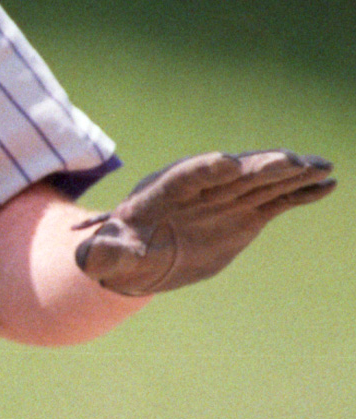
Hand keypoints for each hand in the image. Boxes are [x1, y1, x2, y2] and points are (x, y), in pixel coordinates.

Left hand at [73, 150, 335, 295]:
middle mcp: (198, 189)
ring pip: (260, 182)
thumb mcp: (105, 257)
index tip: (227, 163)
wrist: (141, 258)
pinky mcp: (246, 213)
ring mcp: (225, 198)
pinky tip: (328, 184)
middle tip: (289, 160)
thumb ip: (102, 255)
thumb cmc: (117, 254)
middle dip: (259, 166)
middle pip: (232, 173)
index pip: (184, 177)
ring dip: (290, 173)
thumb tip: (89, 258)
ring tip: (321, 166)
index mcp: (161, 194)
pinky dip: (300, 192)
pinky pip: (276, 199)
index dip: (204, 170)